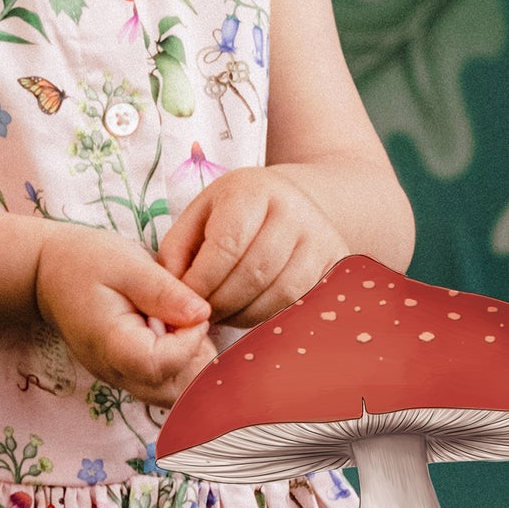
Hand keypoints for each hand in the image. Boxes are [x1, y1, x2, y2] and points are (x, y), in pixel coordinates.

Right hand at [34, 225, 215, 407]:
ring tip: (182, 326)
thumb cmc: (85, 262)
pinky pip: (165, 387)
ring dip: (193, 365)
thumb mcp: (127, 264)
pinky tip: (176, 336)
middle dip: (198, 358)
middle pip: (174, 393)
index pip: (160, 366)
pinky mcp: (129, 376)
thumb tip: (202, 314)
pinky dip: (183, 368)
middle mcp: (115, 372)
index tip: (194, 312)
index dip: (189, 341)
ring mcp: (121, 380)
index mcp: (111, 344)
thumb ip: (164, 291)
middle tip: (191, 320)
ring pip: (174, 397)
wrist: (49, 274)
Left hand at [155, 167, 348, 328]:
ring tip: (224, 314)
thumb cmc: (234, 213)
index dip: (201, 282)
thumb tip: (172, 293)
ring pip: (280, 294)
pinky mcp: (336, 263)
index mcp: (253, 190)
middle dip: (221, 303)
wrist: (293, 201)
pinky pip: (302, 303)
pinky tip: (250, 313)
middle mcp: (294, 209)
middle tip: (202, 315)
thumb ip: (177, 250)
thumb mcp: (199, 216)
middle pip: (254, 274)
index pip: (226, 246)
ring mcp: (321, 237)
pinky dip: (271, 317)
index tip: (185, 300)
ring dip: (244, 315)